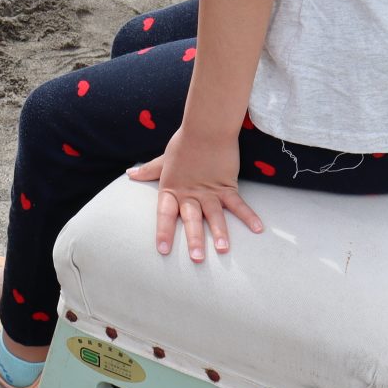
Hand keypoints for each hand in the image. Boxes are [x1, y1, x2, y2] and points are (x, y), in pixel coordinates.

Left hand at [128, 127, 263, 261]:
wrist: (206, 127)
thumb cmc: (184, 143)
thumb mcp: (164, 159)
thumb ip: (149, 171)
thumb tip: (130, 174)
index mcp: (172, 189)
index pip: (165, 213)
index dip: (163, 231)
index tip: (163, 250)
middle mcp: (190, 194)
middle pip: (191, 219)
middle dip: (194, 239)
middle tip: (197, 259)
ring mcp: (210, 192)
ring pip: (214, 215)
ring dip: (220, 233)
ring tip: (223, 250)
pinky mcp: (227, 186)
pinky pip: (238, 204)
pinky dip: (249, 216)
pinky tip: (258, 229)